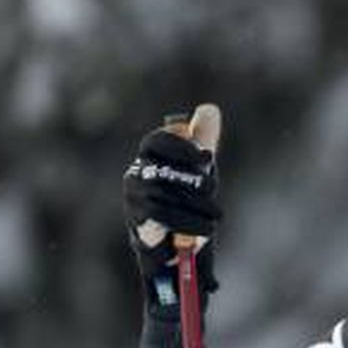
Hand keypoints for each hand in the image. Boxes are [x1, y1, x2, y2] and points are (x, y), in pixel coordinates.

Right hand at [122, 119, 220, 304]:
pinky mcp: (137, 224)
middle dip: (194, 182)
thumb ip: (203, 139)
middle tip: (213, 191)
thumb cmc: (187, 196)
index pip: (157, 141)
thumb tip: (209, 109)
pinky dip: (186, 226)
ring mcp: (134, 200)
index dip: (181, 146)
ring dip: (194, 209)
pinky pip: (160, 221)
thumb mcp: (199, 167)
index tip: (207, 157)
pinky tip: (202, 231)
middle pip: (163, 172)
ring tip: (214, 219)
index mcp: (151, 157)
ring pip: (163, 199)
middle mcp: (137, 174)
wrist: (176, 239)